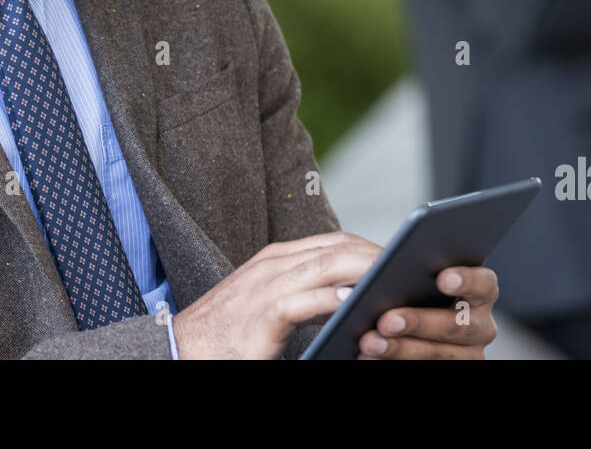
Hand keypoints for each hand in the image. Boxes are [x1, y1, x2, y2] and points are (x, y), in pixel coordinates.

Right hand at [173, 231, 380, 358]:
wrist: (179, 349)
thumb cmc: (229, 333)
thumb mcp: (269, 303)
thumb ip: (304, 293)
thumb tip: (349, 295)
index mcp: (277, 259)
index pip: (335, 241)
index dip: (371, 247)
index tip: (400, 260)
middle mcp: (273, 264)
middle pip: (339, 248)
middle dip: (377, 255)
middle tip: (411, 270)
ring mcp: (265, 287)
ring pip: (327, 266)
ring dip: (366, 270)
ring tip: (396, 280)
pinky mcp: (261, 316)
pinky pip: (303, 301)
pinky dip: (333, 299)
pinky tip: (356, 303)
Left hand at [356, 265, 498, 358]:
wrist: (376, 318)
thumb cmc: (387, 284)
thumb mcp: (386, 267)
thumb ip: (380, 262)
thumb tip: (372, 270)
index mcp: (476, 290)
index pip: (483, 283)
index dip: (467, 280)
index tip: (442, 279)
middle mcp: (478, 324)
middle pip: (458, 325)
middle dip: (420, 322)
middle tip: (387, 320)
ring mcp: (464, 354)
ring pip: (439, 354)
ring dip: (401, 349)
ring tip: (369, 342)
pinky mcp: (445, 368)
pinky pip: (423, 367)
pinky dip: (393, 361)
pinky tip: (368, 355)